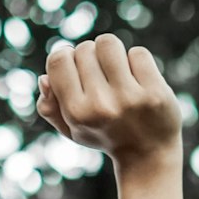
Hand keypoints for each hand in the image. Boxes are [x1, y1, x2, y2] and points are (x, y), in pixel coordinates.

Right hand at [36, 34, 182, 167]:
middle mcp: (100, 105)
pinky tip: (138, 80)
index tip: (77, 68)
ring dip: (112, 52)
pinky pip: (137, 53)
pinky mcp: (154, 91)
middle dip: (91, 57)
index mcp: (76, 113)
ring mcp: (129, 98)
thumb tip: (44, 79)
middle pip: (84, 48)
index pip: (58, 60)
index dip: (66, 57)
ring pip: (109, 43)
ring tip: (117, 71)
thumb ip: (50, 107)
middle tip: (102, 78)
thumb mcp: (72, 129)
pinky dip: (137, 62)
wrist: (148, 155)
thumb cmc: (105, 135)